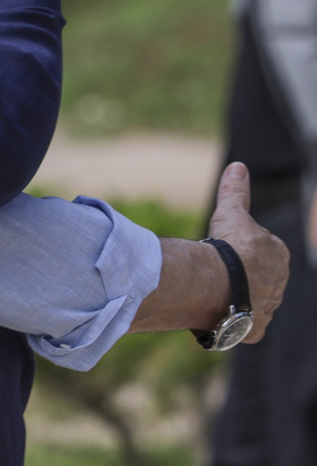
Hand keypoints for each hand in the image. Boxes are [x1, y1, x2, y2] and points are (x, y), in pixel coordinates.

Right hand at [210, 161, 288, 341]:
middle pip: (259, 277)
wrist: (221, 283)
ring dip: (238, 297)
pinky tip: (218, 314)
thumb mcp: (231, 213)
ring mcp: (269, 308)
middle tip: (218, 271)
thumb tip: (238, 167)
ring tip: (215, 292)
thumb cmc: (228, 247)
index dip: (242, 249)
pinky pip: (246, 325)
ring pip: (253, 301)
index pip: (262, 251)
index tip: (225, 250)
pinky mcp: (256, 329)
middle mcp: (280, 284)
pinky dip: (234, 321)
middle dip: (243, 275)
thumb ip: (236, 192)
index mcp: (279, 256)